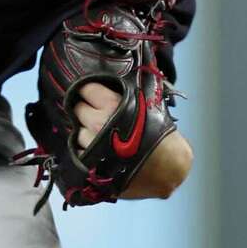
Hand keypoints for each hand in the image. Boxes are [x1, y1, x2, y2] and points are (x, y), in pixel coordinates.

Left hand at [74, 83, 192, 198]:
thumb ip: (130, 91)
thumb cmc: (162, 135)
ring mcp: (92, 145)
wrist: (169, 170)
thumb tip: (125, 77)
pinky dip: (86, 151)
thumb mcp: (148, 104)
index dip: (89, 91)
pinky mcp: (91, 165)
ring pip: (78, 132)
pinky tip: (100, 151)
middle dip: (86, 110)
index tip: (92, 94)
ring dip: (86, 132)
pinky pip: (80, 152)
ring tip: (100, 136)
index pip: (86, 89)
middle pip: (79, 110)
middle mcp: (97, 122)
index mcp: (111, 104)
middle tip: (97, 114)